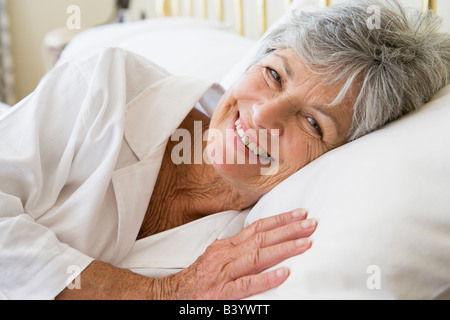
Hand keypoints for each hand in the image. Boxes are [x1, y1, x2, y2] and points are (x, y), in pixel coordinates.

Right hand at [159, 208, 316, 299]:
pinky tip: (284, 274)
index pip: (258, 227)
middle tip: (311, 223)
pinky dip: (266, 278)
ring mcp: (224, 273)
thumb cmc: (199, 277)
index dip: (280, 220)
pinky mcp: (222, 293)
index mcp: (227, 245)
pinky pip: (246, 284)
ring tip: (307, 243)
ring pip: (257, 256)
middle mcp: (227, 254)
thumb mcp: (217, 256)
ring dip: (284, 248)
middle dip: (289, 229)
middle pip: (262, 238)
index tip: (300, 213)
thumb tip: (262, 240)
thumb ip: (238, 248)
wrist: (172, 294)